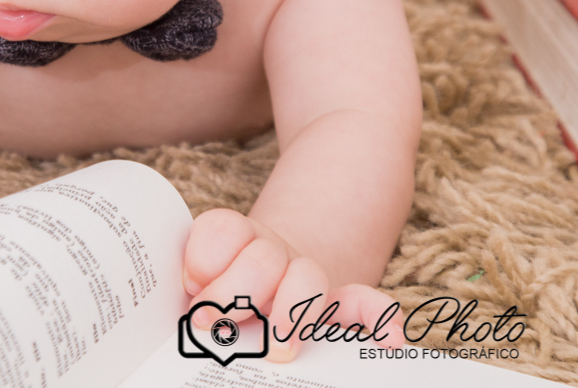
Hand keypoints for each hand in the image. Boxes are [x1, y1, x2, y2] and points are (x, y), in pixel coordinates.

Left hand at [182, 209, 404, 361]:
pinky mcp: (338, 303)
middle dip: (234, 295)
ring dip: (291, 313)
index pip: (222, 230)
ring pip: (308, 278)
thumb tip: (187, 294)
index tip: (191, 284)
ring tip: (277, 348)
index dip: (205, 258)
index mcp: (232, 241)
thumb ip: (191, 286)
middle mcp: (270, 254)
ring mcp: (305, 276)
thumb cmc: (213, 293)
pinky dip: (380, 319)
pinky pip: (365, 303)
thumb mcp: (192, 286)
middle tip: (211, 325)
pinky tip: (391, 340)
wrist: (258, 284)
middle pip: (262, 260)